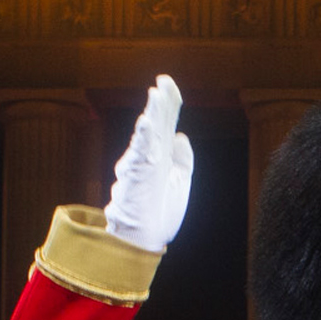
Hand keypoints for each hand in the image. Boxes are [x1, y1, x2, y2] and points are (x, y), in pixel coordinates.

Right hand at [103, 74, 195, 252]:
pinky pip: (139, 155)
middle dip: (161, 102)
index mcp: (163, 156)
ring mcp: (143, 165)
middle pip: (158, 122)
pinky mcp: (136, 177)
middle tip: (164, 81)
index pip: (167, 124)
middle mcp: (151, 156)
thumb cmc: (160, 213)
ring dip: (152, 114)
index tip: (169, 86)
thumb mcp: (180, 181)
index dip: (169, 104)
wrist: (145, 238)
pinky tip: (147, 123)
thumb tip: (182, 135)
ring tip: (156, 95)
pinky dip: (144, 139)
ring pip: (148, 134)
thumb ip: (184, 159)